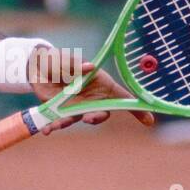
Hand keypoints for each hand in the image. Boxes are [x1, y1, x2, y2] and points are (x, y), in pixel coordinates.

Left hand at [28, 47, 154, 134]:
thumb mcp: (67, 59)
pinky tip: (46, 131)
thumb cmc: (60, 61)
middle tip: (87, 118)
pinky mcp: (58, 111)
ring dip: (67, 123)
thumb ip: (76, 63)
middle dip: (95, 118)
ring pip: (76, 119)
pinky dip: (52, 127)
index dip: (136, 110)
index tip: (149, 120)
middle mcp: (90, 99)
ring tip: (56, 125)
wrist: (40, 67)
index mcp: (99, 84)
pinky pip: (58, 121)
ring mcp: (75, 107)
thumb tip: (89, 66)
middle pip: (100, 113)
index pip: (122, 98)